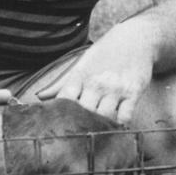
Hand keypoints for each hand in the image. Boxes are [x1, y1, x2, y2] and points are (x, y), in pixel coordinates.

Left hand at [35, 23, 155, 123]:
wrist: (136, 37)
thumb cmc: (105, 53)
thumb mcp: (82, 63)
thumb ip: (62, 83)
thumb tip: (39, 96)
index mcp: (80, 75)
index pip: (64, 100)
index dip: (59, 115)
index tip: (58, 126)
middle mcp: (97, 82)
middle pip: (83, 113)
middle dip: (79, 126)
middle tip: (77, 137)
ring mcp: (116, 88)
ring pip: (104, 117)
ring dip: (100, 127)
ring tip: (96, 134)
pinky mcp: (134, 92)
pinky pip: (125, 116)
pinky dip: (119, 125)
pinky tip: (115, 126)